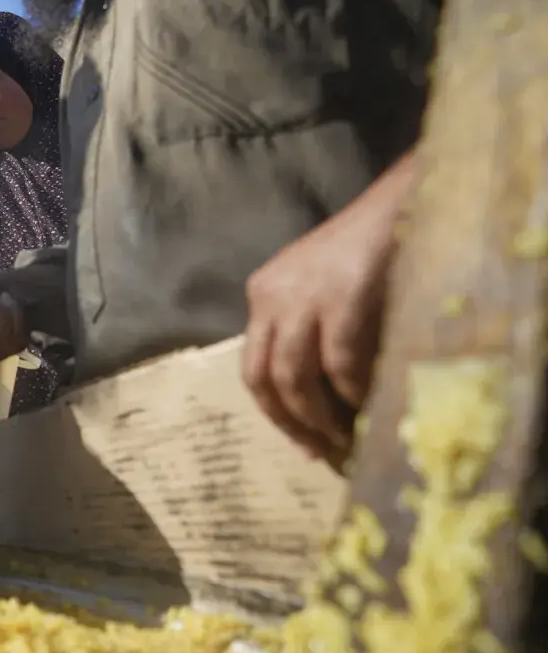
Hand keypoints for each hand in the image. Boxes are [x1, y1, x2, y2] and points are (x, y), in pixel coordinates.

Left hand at [242, 156, 413, 462]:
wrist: (400, 203)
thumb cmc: (366, 249)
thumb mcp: (319, 288)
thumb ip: (308, 331)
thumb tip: (318, 397)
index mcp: (261, 294)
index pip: (252, 365)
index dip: (273, 410)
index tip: (299, 440)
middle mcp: (271, 297)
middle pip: (262, 378)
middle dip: (288, 422)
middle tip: (317, 449)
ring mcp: (302, 298)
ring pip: (293, 377)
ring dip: (317, 416)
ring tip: (341, 437)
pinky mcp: (340, 299)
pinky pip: (338, 363)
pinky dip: (351, 392)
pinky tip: (365, 406)